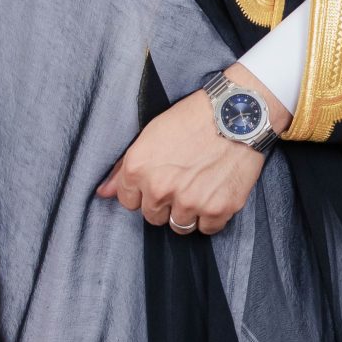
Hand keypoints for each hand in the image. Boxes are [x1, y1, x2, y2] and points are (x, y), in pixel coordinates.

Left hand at [97, 63, 287, 236]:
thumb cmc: (194, 118)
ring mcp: (190, 201)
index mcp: (138, 168)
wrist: (239, 113)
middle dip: (166, 203)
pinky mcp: (218, 209)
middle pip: (153, 217)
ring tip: (202, 186)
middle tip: (184, 181)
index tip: (161, 179)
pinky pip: (208, 228)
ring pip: (180, 225)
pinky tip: (217, 192)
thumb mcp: (151, 134)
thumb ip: (123, 168)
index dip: (145, 191)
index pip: (129, 202)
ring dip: (189, 211)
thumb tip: (102, 193)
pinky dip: (213, 215)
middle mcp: (160, 188)